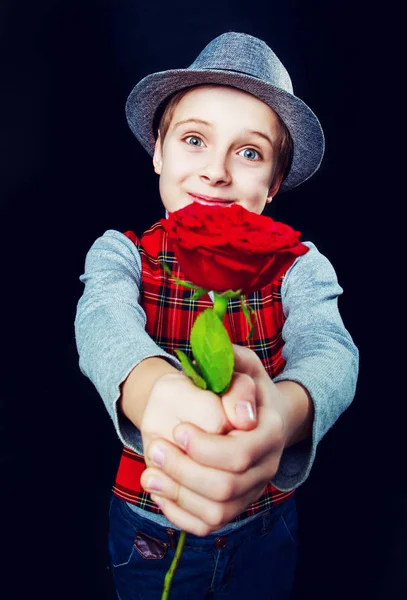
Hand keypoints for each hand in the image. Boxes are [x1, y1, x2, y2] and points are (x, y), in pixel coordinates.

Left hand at [141, 345, 299, 535]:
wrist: (260, 418)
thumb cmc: (245, 389)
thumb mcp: (243, 367)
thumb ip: (235, 363)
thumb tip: (234, 397)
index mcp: (270, 433)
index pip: (240, 454)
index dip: (204, 448)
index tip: (178, 429)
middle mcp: (266, 467)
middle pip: (225, 487)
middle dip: (183, 470)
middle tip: (155, 448)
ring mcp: (252, 491)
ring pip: (216, 512)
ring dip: (177, 494)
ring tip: (149, 473)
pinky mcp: (235, 507)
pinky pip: (208, 525)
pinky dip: (179, 514)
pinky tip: (159, 491)